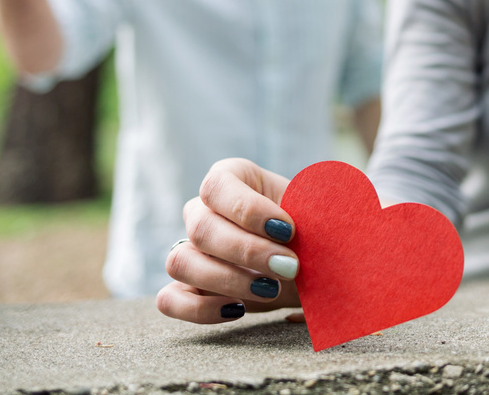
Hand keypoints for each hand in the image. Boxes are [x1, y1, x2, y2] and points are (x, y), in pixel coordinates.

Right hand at [157, 158, 302, 322]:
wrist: (315, 261)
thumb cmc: (315, 230)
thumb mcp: (318, 212)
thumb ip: (315, 211)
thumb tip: (315, 225)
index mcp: (231, 178)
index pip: (217, 186)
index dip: (250, 210)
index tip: (289, 230)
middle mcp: (202, 211)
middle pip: (201, 228)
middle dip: (248, 252)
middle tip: (289, 266)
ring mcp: (190, 249)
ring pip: (180, 263)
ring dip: (227, 280)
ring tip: (270, 289)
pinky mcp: (188, 288)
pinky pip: (170, 300)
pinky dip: (199, 309)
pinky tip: (238, 310)